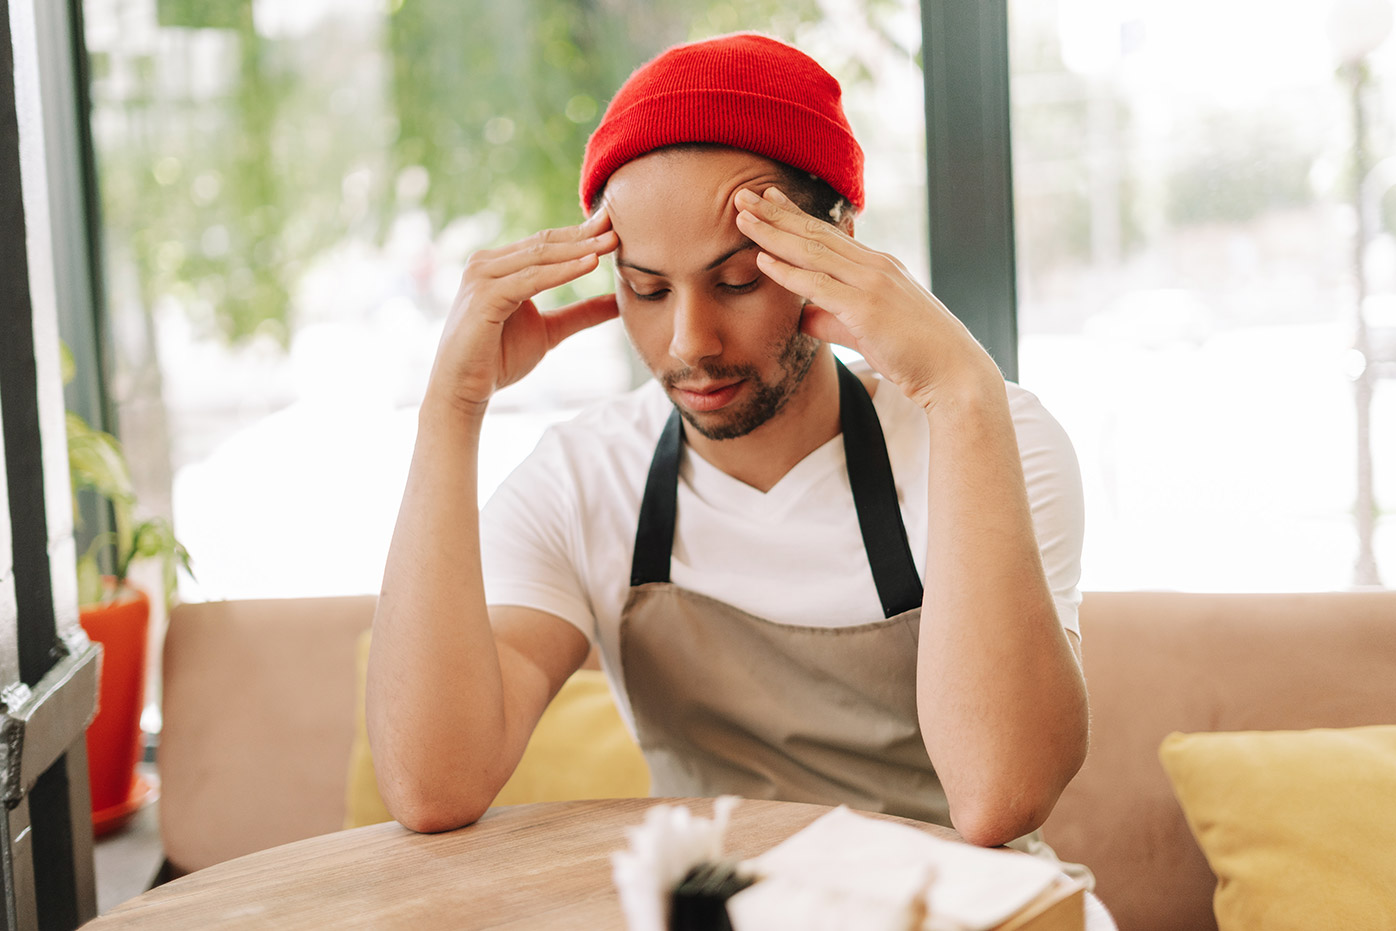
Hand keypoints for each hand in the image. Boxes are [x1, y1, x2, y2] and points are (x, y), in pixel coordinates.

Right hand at [427, 209, 619, 411]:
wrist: (464, 390)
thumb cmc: (499, 359)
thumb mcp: (550, 330)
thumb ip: (581, 314)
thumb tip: (620, 301)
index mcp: (498, 265)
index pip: (545, 242)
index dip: (580, 234)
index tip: (613, 225)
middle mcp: (485, 264)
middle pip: (544, 243)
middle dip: (583, 235)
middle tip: (617, 224)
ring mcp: (481, 277)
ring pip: (539, 256)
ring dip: (578, 249)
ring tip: (610, 243)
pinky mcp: (484, 296)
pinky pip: (531, 279)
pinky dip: (562, 272)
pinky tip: (590, 265)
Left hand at [734, 187, 999, 408]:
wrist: (955, 373)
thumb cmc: (916, 355)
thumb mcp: (866, 331)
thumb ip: (831, 320)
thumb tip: (801, 317)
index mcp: (878, 266)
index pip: (828, 233)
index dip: (794, 215)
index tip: (768, 198)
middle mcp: (874, 266)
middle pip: (815, 233)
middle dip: (775, 212)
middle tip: (742, 193)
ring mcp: (872, 283)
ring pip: (812, 251)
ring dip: (773, 232)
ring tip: (742, 216)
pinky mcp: (867, 308)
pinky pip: (818, 285)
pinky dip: (788, 271)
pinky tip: (762, 260)